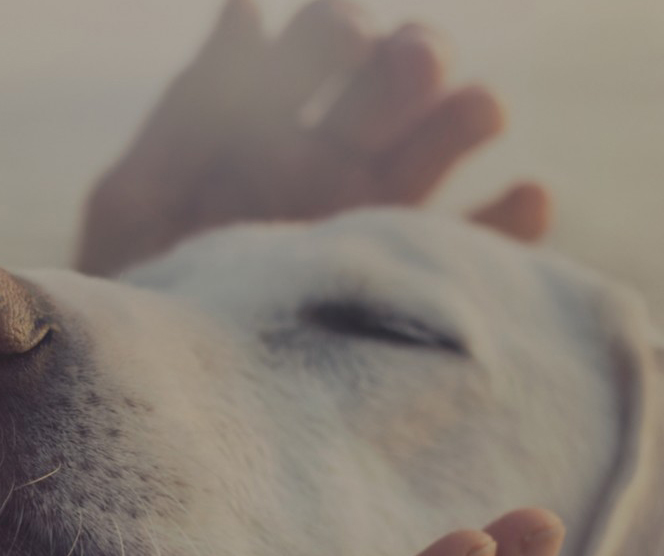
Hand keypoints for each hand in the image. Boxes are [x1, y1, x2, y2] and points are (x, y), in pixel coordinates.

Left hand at [78, 0, 550, 275]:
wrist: (160, 409)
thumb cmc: (136, 299)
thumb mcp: (138, 203)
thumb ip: (189, 115)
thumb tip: (247, 10)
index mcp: (269, 124)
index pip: (322, 46)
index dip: (338, 32)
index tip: (346, 40)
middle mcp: (335, 161)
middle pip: (395, 84)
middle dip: (412, 60)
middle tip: (414, 63)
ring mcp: (380, 222)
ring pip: (443, 148)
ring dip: (467, 116)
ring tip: (481, 109)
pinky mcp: (416, 290)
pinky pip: (482, 250)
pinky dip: (512, 222)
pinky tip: (527, 197)